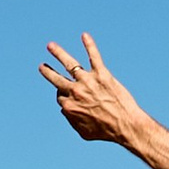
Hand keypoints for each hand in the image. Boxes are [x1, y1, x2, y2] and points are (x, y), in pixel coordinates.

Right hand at [41, 33, 154, 154]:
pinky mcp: (102, 74)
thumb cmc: (106, 132)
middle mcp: (75, 91)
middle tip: (42, 67)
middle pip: (56, 78)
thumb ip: (71, 120)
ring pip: (69, 63)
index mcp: (68, 105)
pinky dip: (89, 45)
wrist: (125, 125)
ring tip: (50, 46)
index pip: (60, 96)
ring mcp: (88, 81)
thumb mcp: (83, 133)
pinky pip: (94, 56)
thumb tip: (64, 110)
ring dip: (58, 53)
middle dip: (48, 72)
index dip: (65, 97)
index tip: (72, 98)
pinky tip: (84, 36)